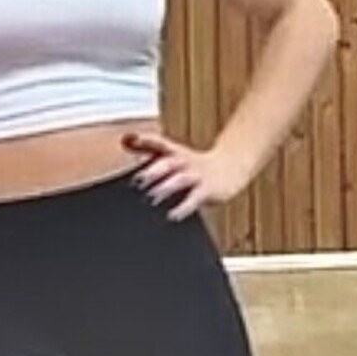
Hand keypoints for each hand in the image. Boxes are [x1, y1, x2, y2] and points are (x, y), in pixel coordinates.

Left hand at [122, 132, 249, 221]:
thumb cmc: (196, 165)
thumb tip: (126, 141)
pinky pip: (194, 198)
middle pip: (168, 162)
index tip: (132, 140)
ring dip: (166, 187)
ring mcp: (196, 175)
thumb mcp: (174, 153)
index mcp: (175, 152)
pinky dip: (183, 207)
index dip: (146, 141)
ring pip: (180, 179)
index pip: (159, 143)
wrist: (230, 167)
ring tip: (153, 198)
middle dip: (153, 171)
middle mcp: (185, 161)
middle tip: (138, 181)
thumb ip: (150, 149)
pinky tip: (173, 215)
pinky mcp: (207, 189)